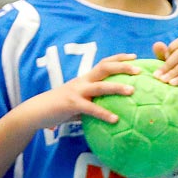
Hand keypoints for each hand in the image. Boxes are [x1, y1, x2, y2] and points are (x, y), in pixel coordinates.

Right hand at [28, 54, 142, 129]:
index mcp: (86, 79)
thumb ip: (95, 103)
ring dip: (116, 87)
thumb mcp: (81, 102)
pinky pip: (91, 108)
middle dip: (122, 66)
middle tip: (139, 70)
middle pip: (104, 68)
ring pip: (100, 86)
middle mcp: (82, 81)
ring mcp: (77, 91)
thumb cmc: (62, 108)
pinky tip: (115, 120)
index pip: (104, 63)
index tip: (135, 57)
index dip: (119, 58)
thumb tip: (117, 112)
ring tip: (132, 91)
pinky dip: (104, 114)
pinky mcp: (72, 104)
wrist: (38, 111)